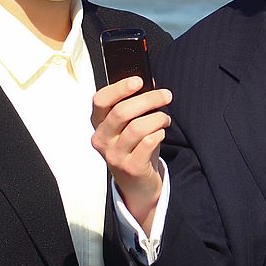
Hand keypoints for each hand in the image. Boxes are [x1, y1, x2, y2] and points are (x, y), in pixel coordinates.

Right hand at [91, 76, 172, 233]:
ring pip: (137, 127)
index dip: (119, 88)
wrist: (137, 184)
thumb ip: (135, 104)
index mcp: (98, 123)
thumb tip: (150, 81)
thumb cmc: (135, 146)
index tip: (139, 81)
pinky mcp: (130, 167)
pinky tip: (161, 133)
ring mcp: (113, 155)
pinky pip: (148, 142)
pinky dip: (159, 133)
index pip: (100, 100)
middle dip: (149, 99)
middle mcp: (101, 139)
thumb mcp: (130, 124)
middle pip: (122, 111)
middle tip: (166, 95)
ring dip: (158, 118)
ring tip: (165, 119)